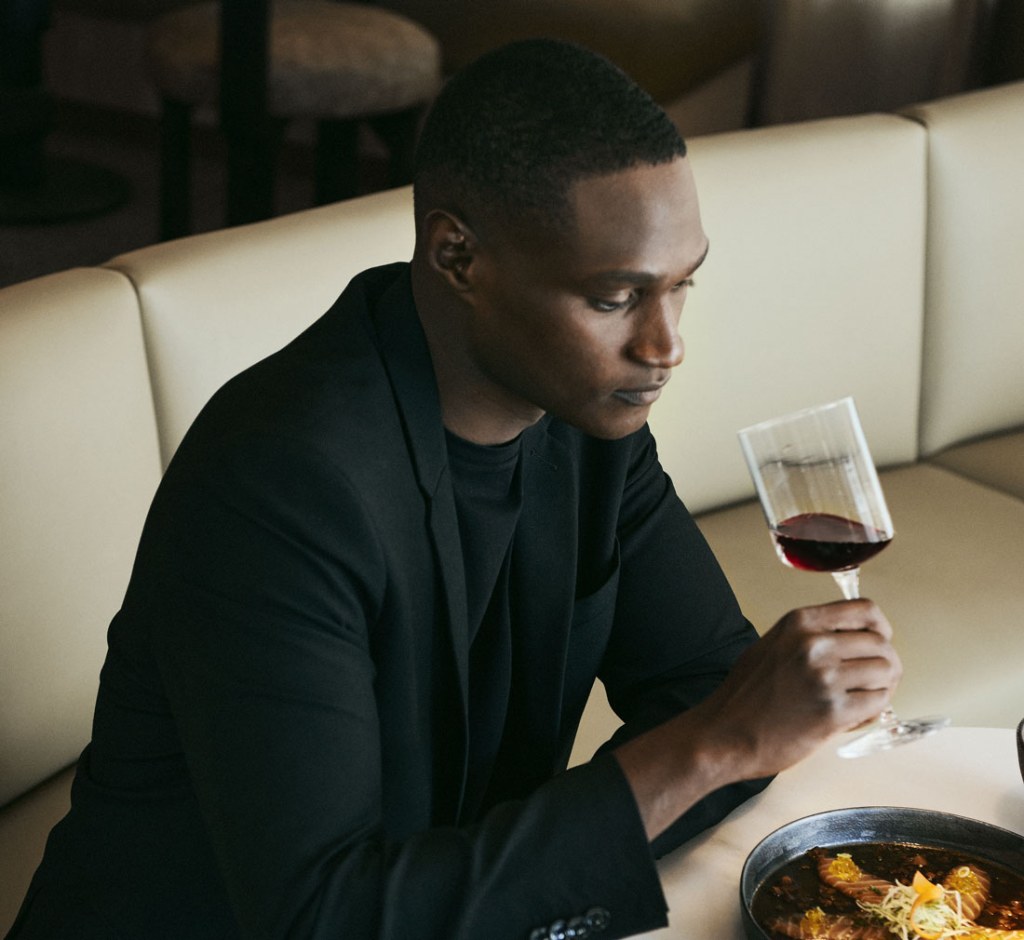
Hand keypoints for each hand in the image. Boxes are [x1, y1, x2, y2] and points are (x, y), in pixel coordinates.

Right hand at [614, 599, 901, 841]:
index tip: (880, 641)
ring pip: (886, 672)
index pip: (865, 610)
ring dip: (882, 688)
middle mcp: (814, 644)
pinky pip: (878, 703)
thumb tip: (853, 638)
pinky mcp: (833, 711)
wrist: (724, 733)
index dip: (881, 628)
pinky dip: (874, 711)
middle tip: (875, 681)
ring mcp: (824, 677)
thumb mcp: (772, 644)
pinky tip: (854, 717)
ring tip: (863, 700)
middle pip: (881, 643)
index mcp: (799, 622)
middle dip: (885, 664)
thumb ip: (810, 635)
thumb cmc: (745, 695)